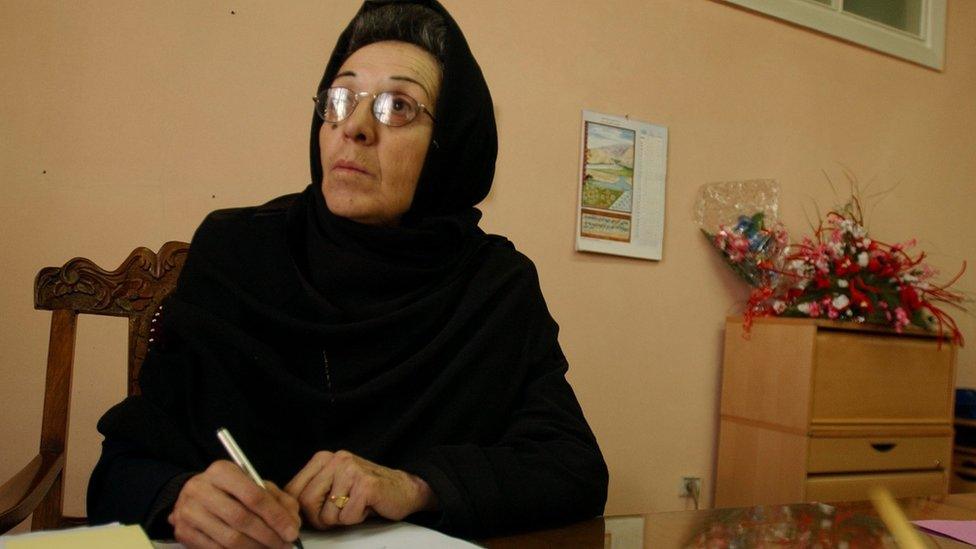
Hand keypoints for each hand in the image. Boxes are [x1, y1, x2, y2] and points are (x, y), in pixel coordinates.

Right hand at [168, 460, 300, 548]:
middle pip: (242, 519)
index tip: (292, 532)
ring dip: (256, 548)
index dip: (276, 517)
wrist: (191, 496)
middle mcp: (202, 489)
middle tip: (285, 545)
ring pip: (229, 539)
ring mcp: (190, 512)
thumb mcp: (254, 485)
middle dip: (268, 536)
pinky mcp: (184, 533)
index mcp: (222, 471)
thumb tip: (292, 522)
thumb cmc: (229, 490)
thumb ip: (277, 499)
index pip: (254, 496)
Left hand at [285, 450, 436, 528]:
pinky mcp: (366, 484)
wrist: (404, 488)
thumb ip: (311, 490)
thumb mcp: (333, 484)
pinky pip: (347, 516)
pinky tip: (366, 507)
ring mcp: (351, 470)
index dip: (300, 510)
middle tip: (338, 515)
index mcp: (323, 458)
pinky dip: (357, 519)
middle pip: (306, 502)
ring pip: (327, 513)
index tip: (313, 515)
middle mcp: (336, 459)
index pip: (292, 489)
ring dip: (341, 519)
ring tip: (355, 506)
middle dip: (320, 518)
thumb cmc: (366, 491)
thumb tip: (286, 511)